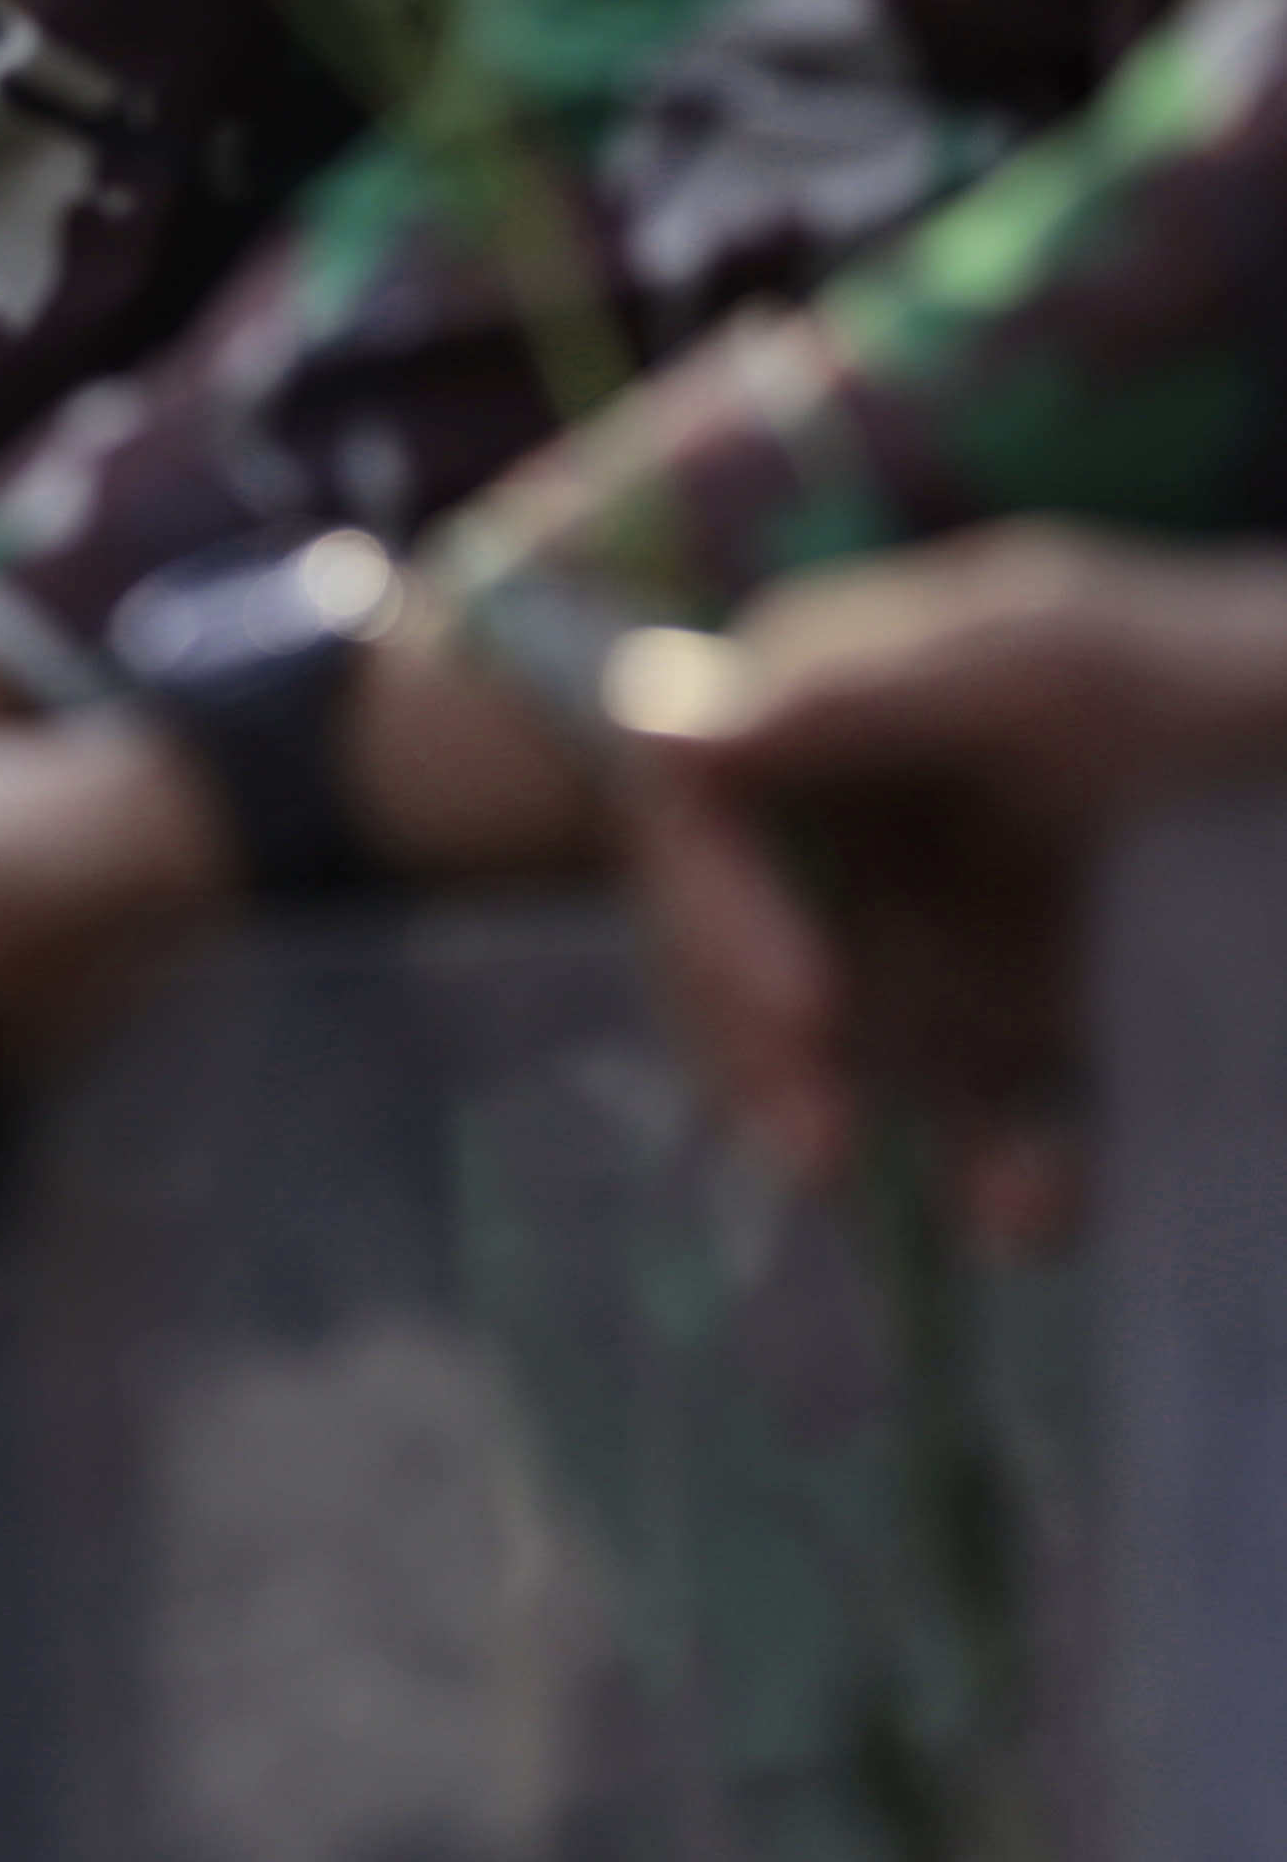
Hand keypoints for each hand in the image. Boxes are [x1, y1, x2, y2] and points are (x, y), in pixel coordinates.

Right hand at [617, 526, 1286, 1224]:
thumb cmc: (1202, 668)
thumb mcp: (1052, 658)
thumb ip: (868, 685)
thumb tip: (659, 729)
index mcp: (822, 702)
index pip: (690, 801)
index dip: (712, 913)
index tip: (802, 1013)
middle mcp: (845, 810)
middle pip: (732, 938)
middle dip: (761, 1054)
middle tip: (818, 1148)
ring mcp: (924, 909)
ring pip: (833, 1043)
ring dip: (874, 1130)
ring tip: (994, 1203)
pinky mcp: (1008, 1003)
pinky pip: (962, 1101)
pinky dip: (992, 1168)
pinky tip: (1041, 1200)